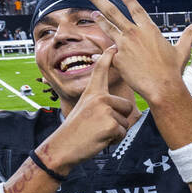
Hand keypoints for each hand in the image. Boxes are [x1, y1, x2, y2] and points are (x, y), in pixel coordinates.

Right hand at [43, 47, 134, 171]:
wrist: (64, 146)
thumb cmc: (76, 130)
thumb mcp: (85, 108)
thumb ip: (101, 103)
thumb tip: (119, 105)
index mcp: (92, 92)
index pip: (101, 71)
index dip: (108, 58)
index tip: (113, 46)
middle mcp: (99, 97)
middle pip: (127, 106)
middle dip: (119, 120)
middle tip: (99, 126)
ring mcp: (105, 110)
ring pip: (125, 122)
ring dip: (115, 131)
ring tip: (97, 132)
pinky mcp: (111, 124)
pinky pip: (123, 133)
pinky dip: (114, 139)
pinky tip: (99, 139)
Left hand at [84, 0, 191, 104]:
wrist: (163, 87)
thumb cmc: (173, 70)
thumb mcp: (182, 50)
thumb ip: (189, 34)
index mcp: (149, 29)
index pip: (136, 9)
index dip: (129, 0)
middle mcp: (134, 33)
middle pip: (112, 11)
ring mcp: (124, 45)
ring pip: (107, 28)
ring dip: (98, 19)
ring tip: (92, 13)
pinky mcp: (118, 59)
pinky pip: (107, 54)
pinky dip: (101, 53)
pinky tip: (94, 53)